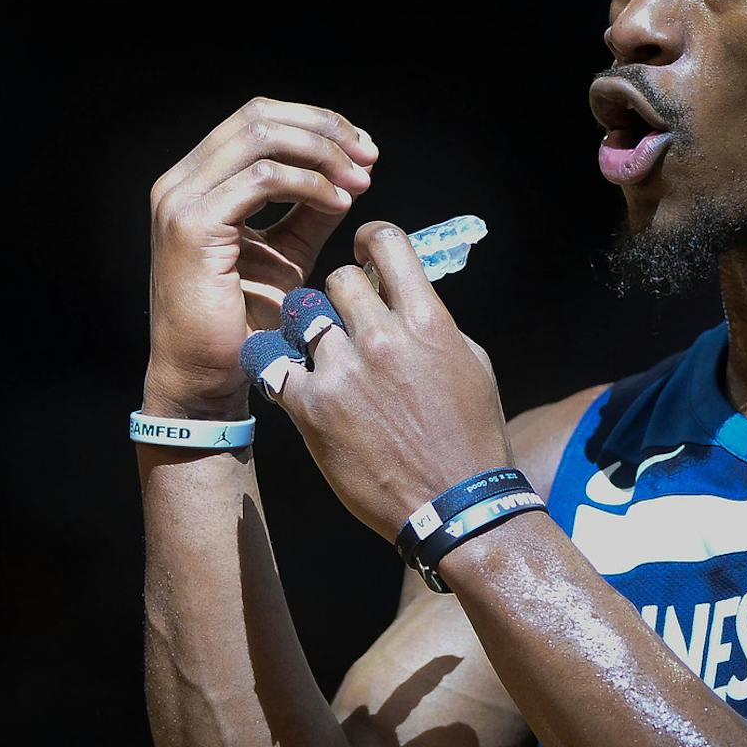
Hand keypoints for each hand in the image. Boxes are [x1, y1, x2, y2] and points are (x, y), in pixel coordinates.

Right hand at [145, 99, 377, 416]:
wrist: (206, 377)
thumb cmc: (243, 323)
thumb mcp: (287, 252)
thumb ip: (310, 210)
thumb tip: (350, 173)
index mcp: (197, 181)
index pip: (257, 119)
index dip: (315, 122)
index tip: (363, 149)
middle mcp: (180, 181)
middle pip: (258, 116)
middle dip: (323, 129)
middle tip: (368, 156)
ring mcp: (180, 200)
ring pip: (261, 138)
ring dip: (322, 154)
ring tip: (359, 181)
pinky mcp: (193, 225)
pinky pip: (262, 179)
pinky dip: (308, 184)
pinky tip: (338, 204)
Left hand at [257, 221, 513, 538]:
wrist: (455, 507)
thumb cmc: (471, 437)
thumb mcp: (472, 364)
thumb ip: (436, 322)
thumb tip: (408, 296)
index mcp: (427, 321)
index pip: (389, 244)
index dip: (371, 239)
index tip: (365, 251)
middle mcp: (383, 338)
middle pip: (338, 279)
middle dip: (341, 296)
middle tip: (345, 320)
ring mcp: (343, 373)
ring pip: (303, 315)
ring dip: (310, 330)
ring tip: (319, 353)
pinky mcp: (311, 409)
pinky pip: (274, 366)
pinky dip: (276, 368)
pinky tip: (285, 376)